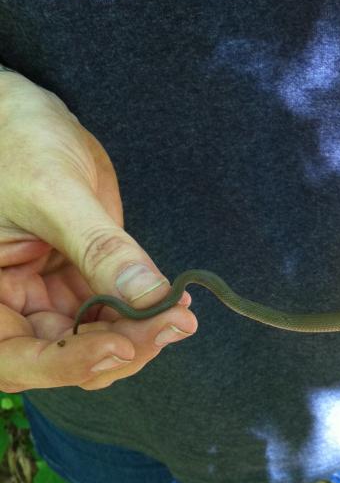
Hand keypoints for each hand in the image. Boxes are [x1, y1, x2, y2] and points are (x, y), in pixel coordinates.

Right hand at [0, 73, 196, 391]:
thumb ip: (100, 249)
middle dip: (120, 349)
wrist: (30, 119)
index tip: (122, 346)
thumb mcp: (55, 193)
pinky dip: (144, 318)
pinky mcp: (77, 288)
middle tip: (173, 325)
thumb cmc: (19, 142)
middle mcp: (9, 308)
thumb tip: (152, 299)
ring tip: (179, 314)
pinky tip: (172, 304)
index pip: (16, 358)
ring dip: (140, 337)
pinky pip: (113, 318)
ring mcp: (44, 301)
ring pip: (94, 344)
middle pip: (63, 358)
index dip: (69, 363)